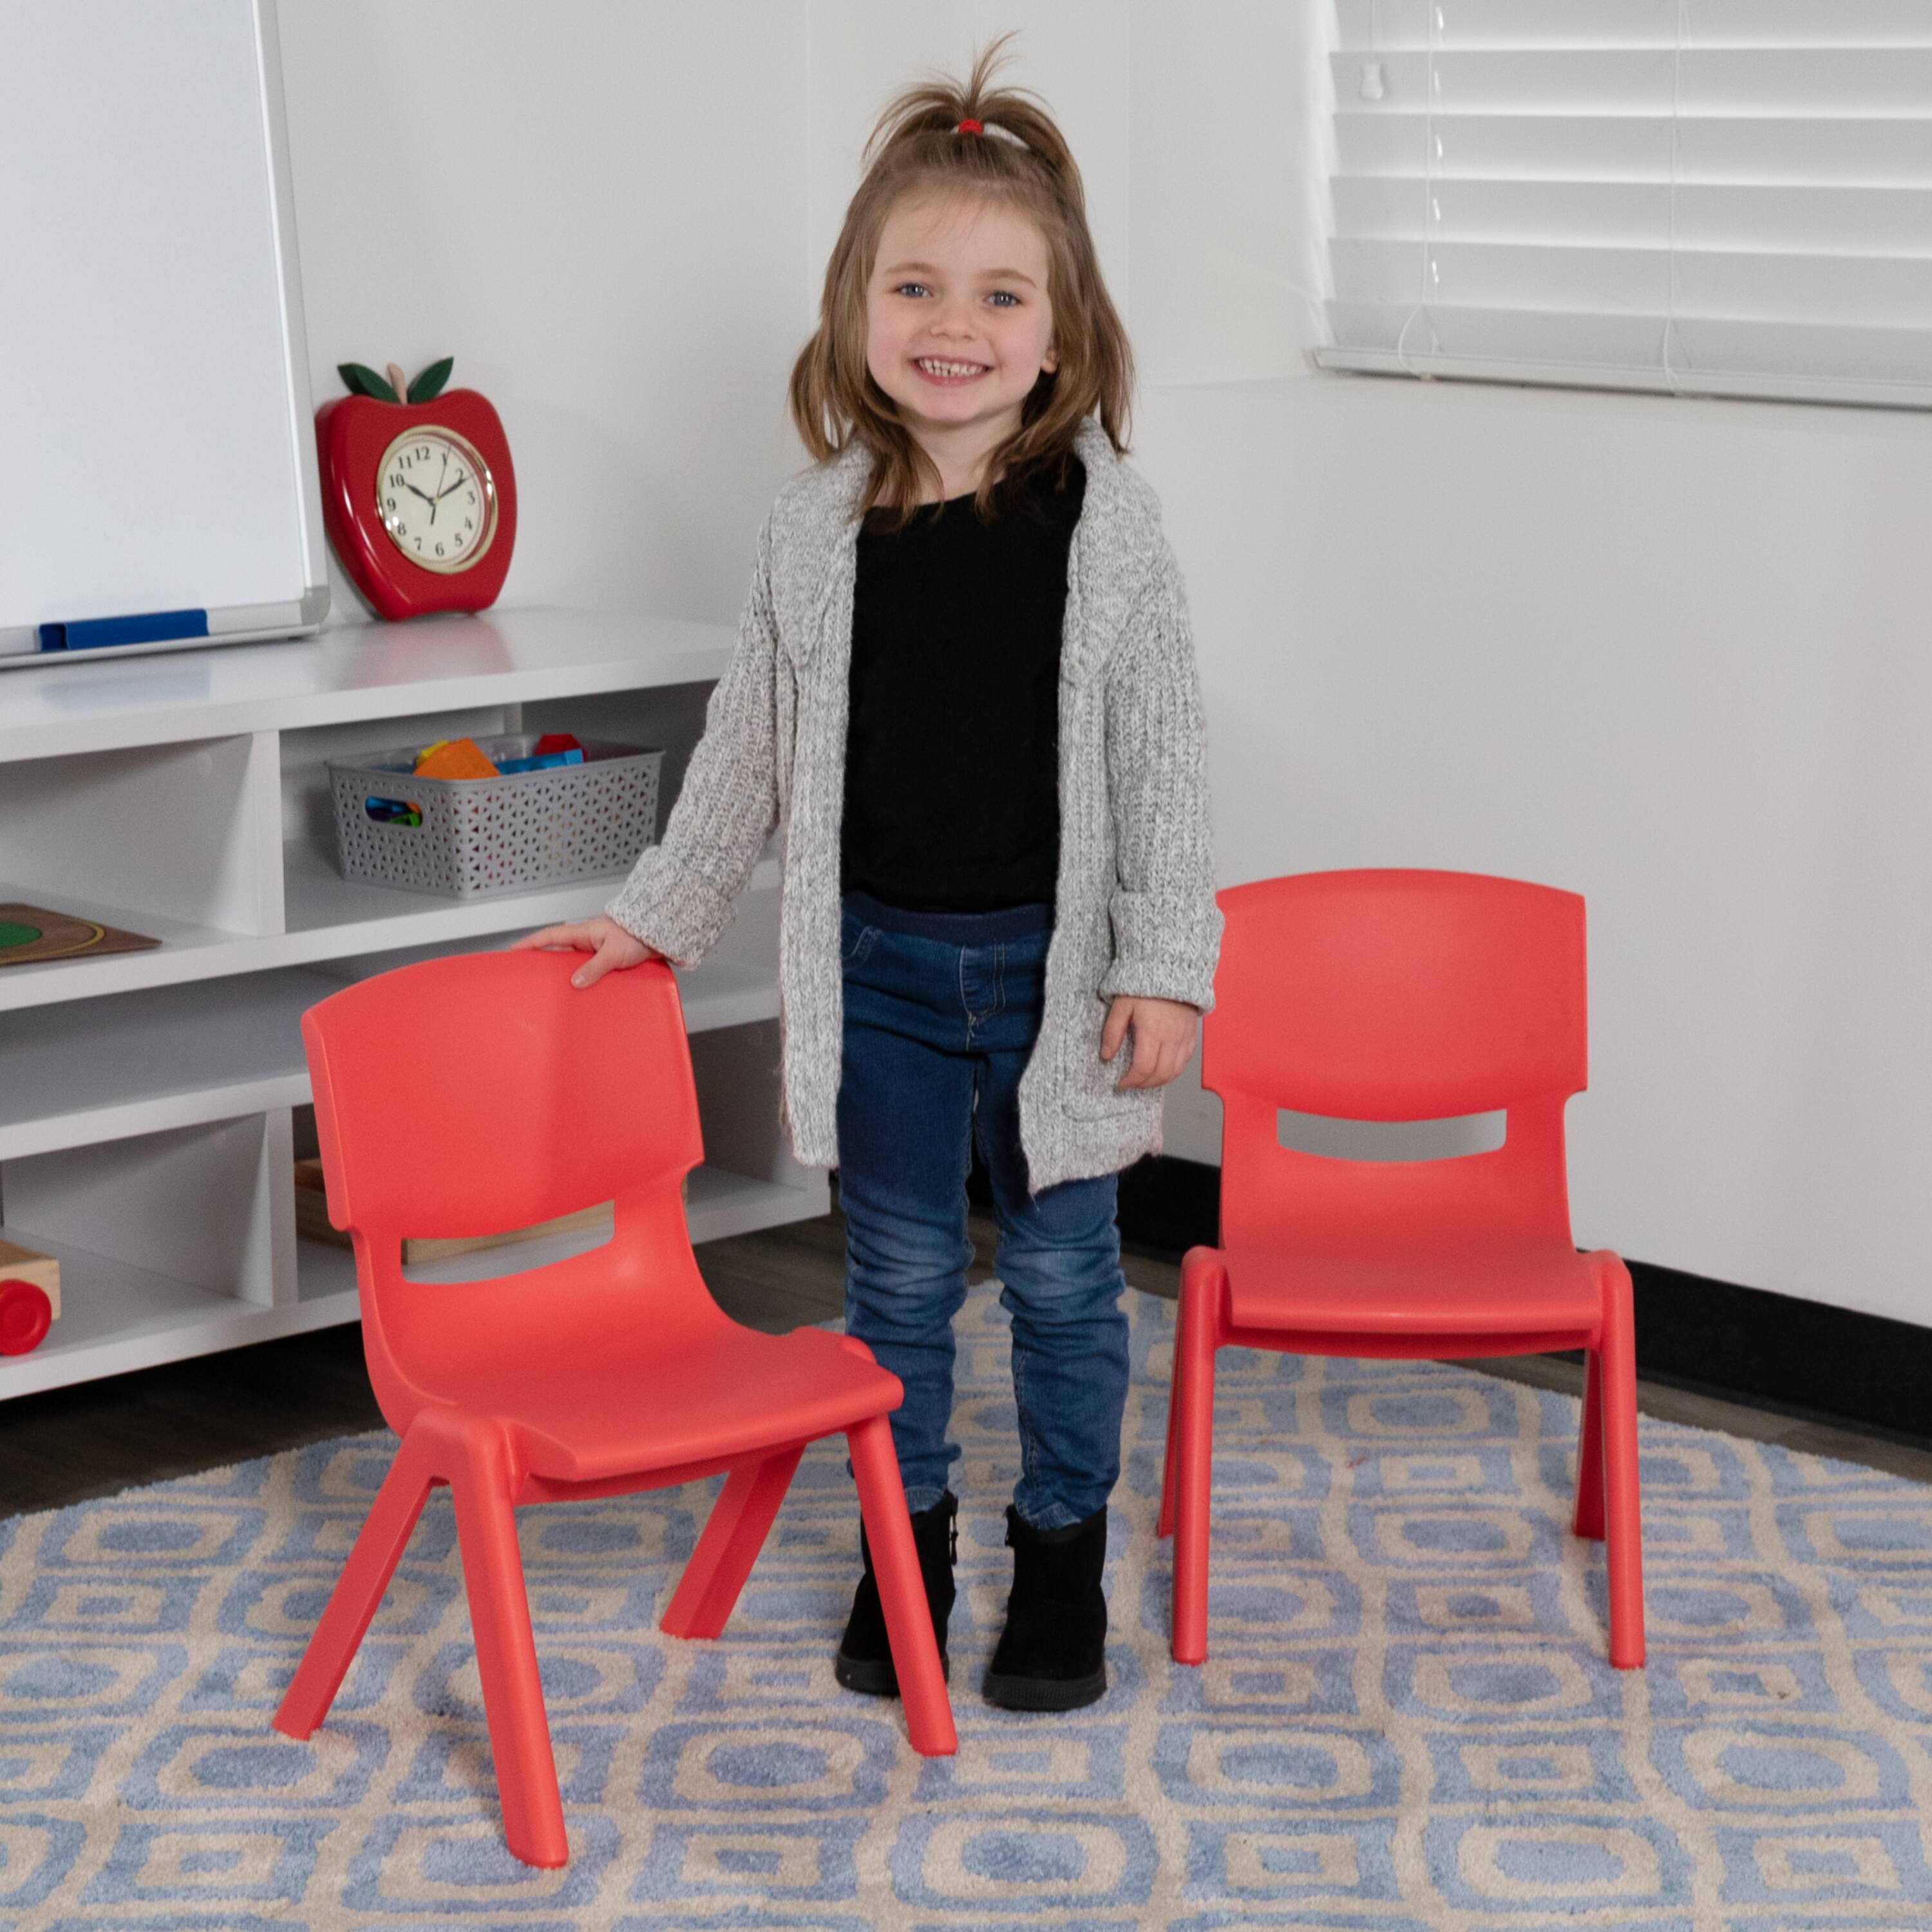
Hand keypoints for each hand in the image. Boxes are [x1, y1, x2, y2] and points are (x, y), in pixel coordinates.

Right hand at [512, 915, 658, 987]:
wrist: (659, 935)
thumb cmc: (638, 936)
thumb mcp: (613, 953)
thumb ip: (594, 967)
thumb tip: (575, 982)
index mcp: (583, 932)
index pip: (550, 937)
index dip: (531, 943)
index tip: (514, 951)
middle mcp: (587, 941)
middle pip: (559, 954)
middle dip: (544, 965)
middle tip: (530, 978)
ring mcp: (596, 951)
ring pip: (574, 965)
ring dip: (566, 976)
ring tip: (553, 993)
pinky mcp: (607, 961)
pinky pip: (589, 971)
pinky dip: (583, 980)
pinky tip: (581, 993)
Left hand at [1100, 994, 1198, 1089]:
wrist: (1170, 969)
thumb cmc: (1144, 985)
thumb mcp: (1121, 1005)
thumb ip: (1112, 1032)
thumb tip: (1106, 1056)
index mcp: (1152, 1031)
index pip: (1143, 1068)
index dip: (1131, 1080)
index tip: (1121, 1082)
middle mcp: (1171, 1037)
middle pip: (1161, 1074)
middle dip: (1144, 1084)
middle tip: (1131, 1084)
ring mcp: (1184, 1037)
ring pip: (1175, 1071)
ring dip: (1159, 1081)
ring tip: (1144, 1080)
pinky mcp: (1191, 1034)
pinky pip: (1185, 1060)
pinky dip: (1173, 1071)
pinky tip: (1161, 1069)